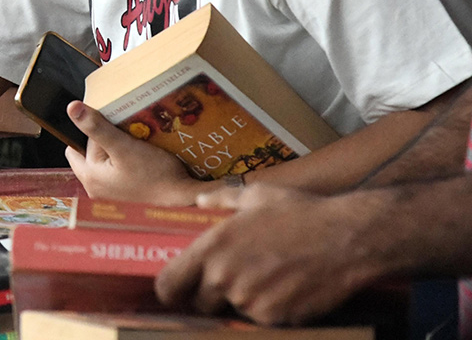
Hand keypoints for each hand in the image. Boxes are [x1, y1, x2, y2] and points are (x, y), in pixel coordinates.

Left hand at [63, 101, 202, 203]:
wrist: (182, 203)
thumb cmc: (155, 176)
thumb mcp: (124, 146)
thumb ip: (97, 127)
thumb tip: (72, 108)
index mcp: (89, 176)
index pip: (82, 141)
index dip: (99, 129)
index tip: (118, 126)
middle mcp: (94, 190)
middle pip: (91, 153)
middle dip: (105, 141)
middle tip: (126, 135)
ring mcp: (109, 197)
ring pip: (105, 163)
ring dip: (117, 152)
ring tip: (135, 147)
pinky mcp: (123, 199)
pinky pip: (117, 175)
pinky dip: (125, 165)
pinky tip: (141, 161)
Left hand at [155, 185, 386, 323]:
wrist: (346, 238)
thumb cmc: (299, 212)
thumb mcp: (256, 196)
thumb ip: (221, 200)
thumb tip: (200, 200)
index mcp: (212, 247)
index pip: (169, 285)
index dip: (170, 291)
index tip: (177, 291)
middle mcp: (225, 277)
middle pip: (201, 303)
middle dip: (211, 296)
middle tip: (233, 279)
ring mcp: (250, 302)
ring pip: (234, 311)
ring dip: (243, 301)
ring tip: (267, 278)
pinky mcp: (276, 320)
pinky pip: (262, 320)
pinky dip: (270, 311)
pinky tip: (287, 289)